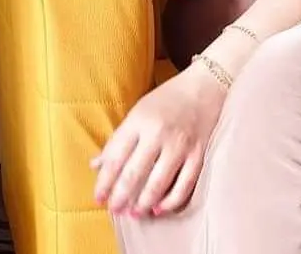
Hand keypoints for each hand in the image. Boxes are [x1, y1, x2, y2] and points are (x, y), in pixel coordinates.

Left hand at [92, 63, 225, 216]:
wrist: (204, 86)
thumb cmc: (166, 99)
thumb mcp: (138, 112)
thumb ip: (118, 139)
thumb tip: (96, 165)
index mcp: (139, 121)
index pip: (115, 157)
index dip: (104, 182)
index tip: (98, 198)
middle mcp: (158, 133)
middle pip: (134, 173)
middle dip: (120, 197)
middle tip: (114, 210)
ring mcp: (180, 145)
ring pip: (158, 183)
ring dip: (142, 203)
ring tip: (133, 214)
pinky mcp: (198, 154)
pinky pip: (184, 186)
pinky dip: (170, 201)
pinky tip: (159, 208)